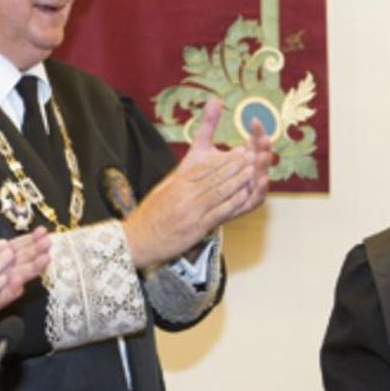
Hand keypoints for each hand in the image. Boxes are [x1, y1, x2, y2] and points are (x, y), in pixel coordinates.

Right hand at [123, 99, 272, 269]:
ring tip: (252, 171)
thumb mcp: (163, 191)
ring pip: (218, 191)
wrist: (137, 239)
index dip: (224, 158)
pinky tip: (244, 196)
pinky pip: (217, 212)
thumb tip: (194, 171)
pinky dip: (232, 203)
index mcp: (178, 183)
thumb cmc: (150, 216)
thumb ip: (180, 180)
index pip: (205, 167)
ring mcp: (191, 210)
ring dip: (237, 180)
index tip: (238, 151)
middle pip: (214, 176)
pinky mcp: (195, 227)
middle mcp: (185, 194)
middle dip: (235, 165)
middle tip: (251, 155)